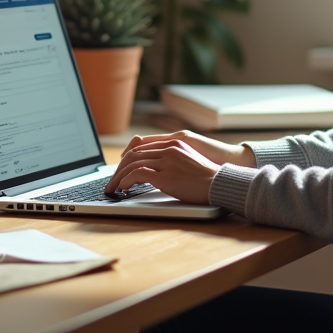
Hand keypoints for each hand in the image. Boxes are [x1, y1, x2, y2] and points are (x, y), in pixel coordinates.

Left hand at [105, 137, 223, 203]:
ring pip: (132, 164)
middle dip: (119, 169)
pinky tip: (123, 189)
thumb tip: (157, 170)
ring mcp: (167, 161)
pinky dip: (126, 181)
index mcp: (174, 143)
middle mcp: (169, 149)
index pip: (142, 146)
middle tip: (112, 181)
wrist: (221, 184)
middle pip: (133, 154)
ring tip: (112, 188)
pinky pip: (137, 174)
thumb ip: (173, 159)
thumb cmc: (207, 178)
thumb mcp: (189, 161)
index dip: (127, 157)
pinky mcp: (165, 176)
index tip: (120, 168)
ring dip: (118, 177)